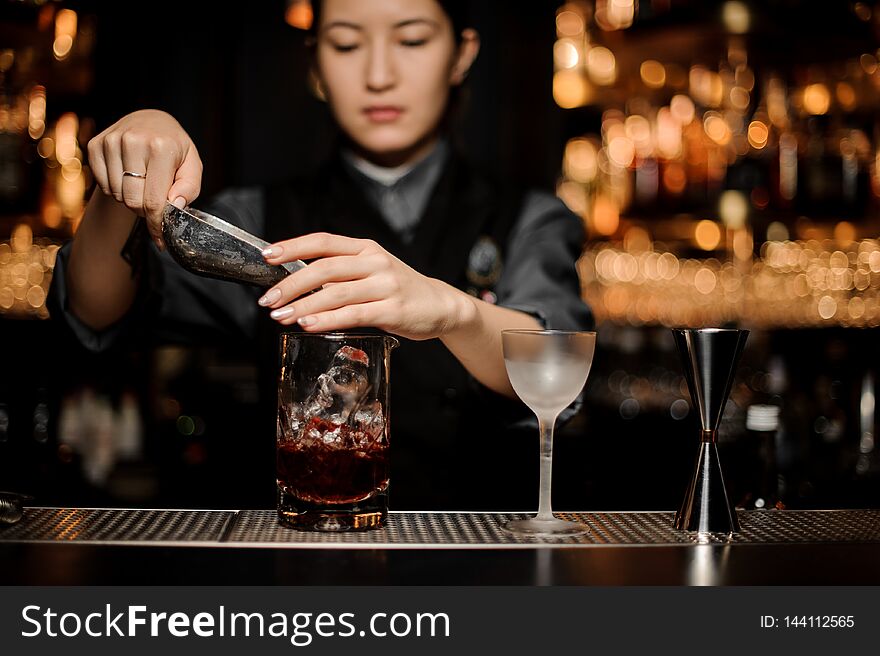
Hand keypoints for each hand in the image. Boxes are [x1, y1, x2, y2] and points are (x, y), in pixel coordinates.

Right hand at [87, 109, 202, 247]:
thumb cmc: (174, 147)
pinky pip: (102, 184)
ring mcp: (111, 141)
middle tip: (153, 201)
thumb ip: (189, 188)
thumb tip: (175, 206)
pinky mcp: (96, 145)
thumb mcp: (192, 165)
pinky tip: (127, 176)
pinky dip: (116, 188)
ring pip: (117, 195)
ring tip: (142, 183)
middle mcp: (133, 141)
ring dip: (130, 198)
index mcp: (161, 148)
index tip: (160, 238)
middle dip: (144, 210)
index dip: (156, 223)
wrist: (150, 120)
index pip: (154, 199)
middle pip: (132, 201)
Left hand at [259, 233, 474, 340]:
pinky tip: (308, 325)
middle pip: (324, 268)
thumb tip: (297, 284)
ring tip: (281, 316)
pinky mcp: (393, 310)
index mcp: (366, 248)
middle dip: (291, 283)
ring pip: (335, 293)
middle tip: (268, 299)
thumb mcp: (372, 271)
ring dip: (303, 305)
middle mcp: (375, 262)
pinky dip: (327, 320)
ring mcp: (385, 285)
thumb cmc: (399, 290)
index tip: (267, 256)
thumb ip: (341, 274)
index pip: (323, 241)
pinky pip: (353, 314)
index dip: (293, 246)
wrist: (442, 305)